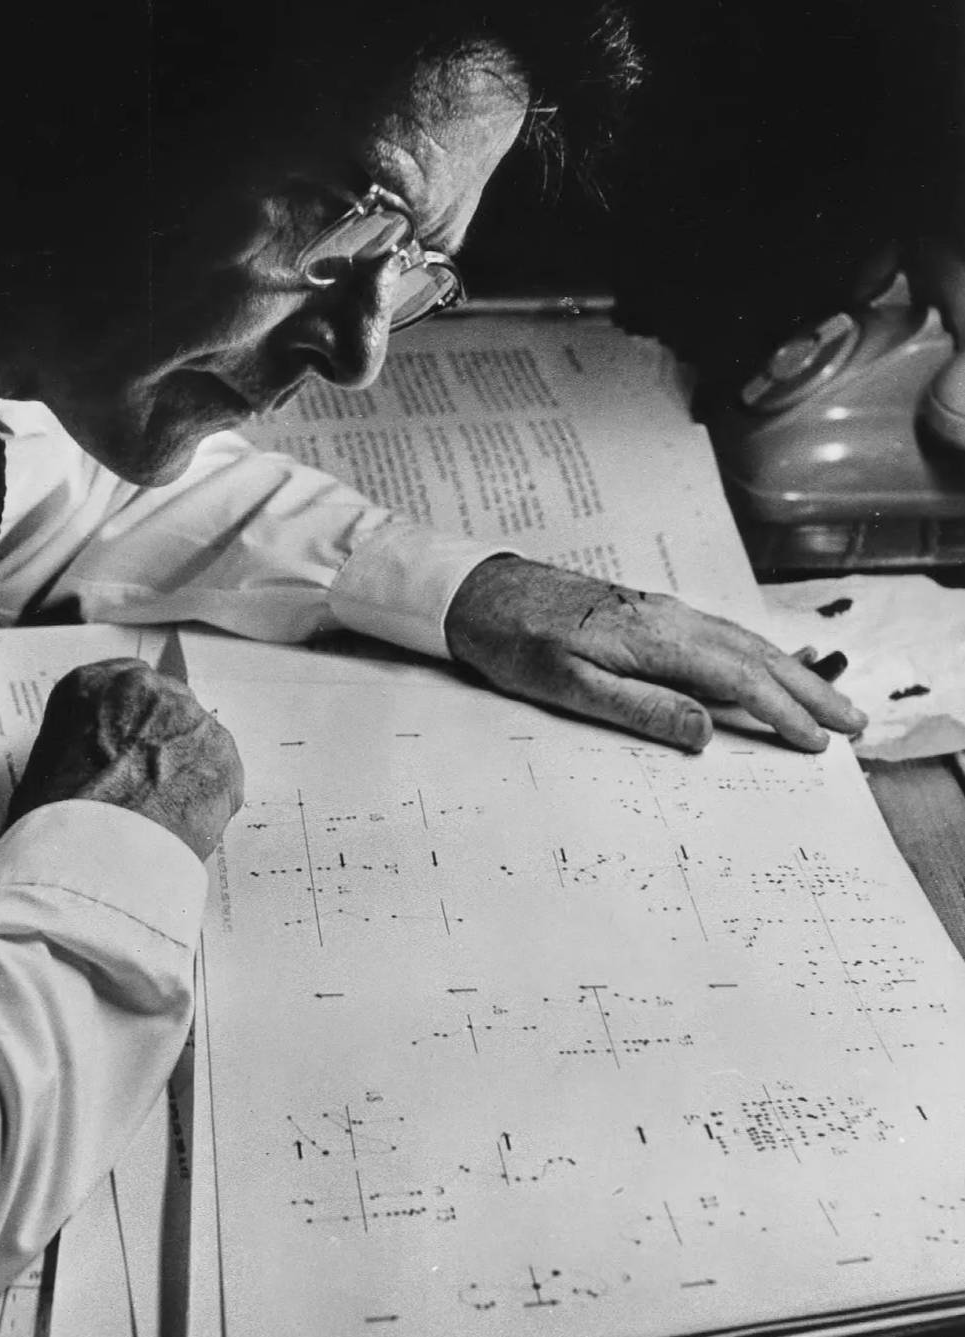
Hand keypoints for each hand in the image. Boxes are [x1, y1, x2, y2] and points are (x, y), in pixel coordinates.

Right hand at [6, 660, 243, 858]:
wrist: (94, 852)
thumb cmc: (58, 819)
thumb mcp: (45, 767)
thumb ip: (83, 746)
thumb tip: (96, 766)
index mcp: (94, 685)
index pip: (125, 684)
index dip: (130, 719)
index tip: (131, 740)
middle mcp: (147, 691)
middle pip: (166, 707)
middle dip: (161, 740)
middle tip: (147, 781)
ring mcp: (191, 720)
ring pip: (196, 740)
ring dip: (186, 768)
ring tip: (163, 810)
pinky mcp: (224, 756)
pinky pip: (221, 774)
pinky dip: (208, 797)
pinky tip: (184, 822)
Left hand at [444, 557, 867, 751]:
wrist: (482, 593)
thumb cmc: (517, 643)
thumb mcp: (569, 688)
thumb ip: (640, 709)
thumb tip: (706, 732)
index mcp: (656, 639)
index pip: (738, 679)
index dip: (782, 713)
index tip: (816, 743)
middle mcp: (670, 619)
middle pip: (755, 657)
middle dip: (808, 692)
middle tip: (854, 723)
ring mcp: (662, 612)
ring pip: (743, 643)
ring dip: (791, 673)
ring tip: (827, 700)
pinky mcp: (649, 614)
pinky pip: (720, 635)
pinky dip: (757, 654)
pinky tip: (767, 666)